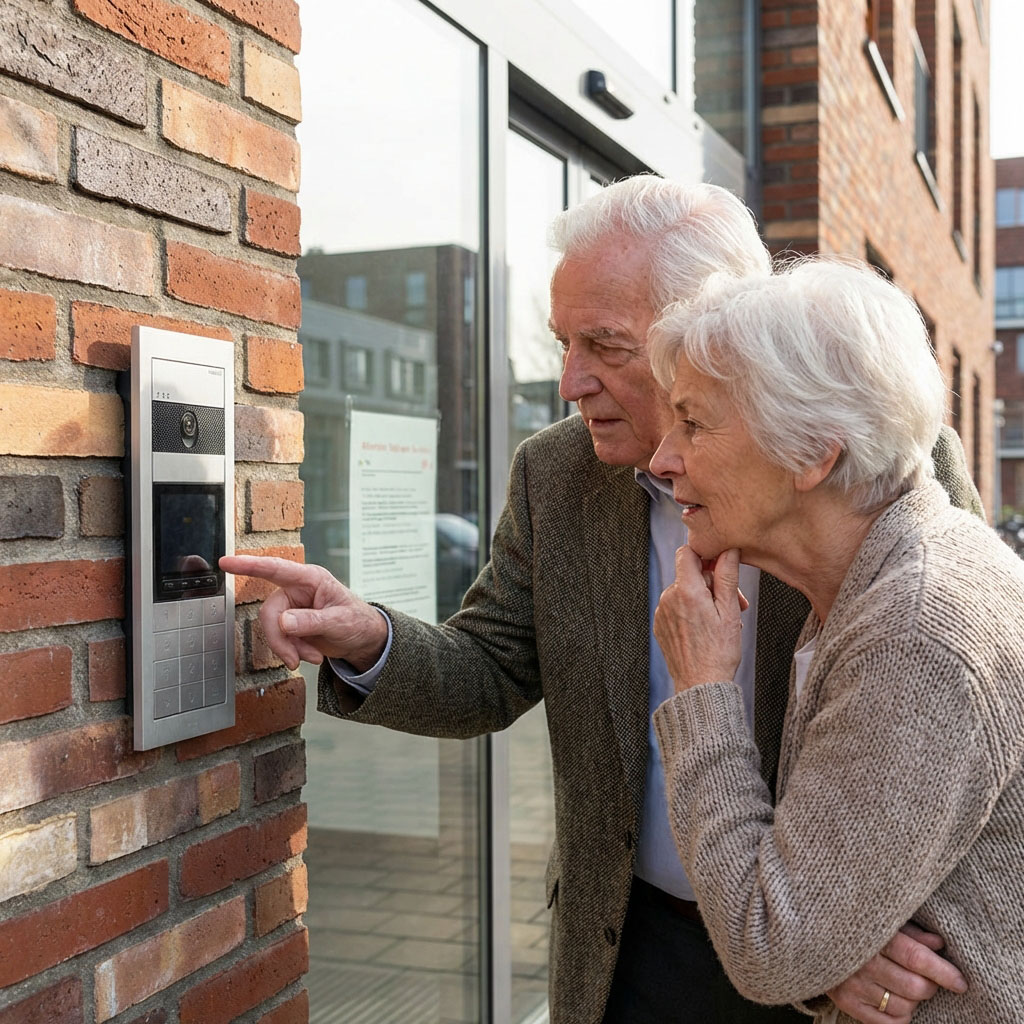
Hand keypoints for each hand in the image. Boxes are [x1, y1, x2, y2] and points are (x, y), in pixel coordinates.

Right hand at [219, 555, 388, 671]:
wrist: (362, 639)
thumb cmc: (357, 621)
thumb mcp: (339, 622)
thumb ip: (311, 621)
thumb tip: (284, 622)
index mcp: (310, 579)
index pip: (275, 569)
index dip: (249, 565)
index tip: (226, 562)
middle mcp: (297, 590)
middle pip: (270, 612)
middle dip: (280, 639)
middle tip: (294, 660)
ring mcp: (292, 607)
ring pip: (272, 629)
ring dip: (289, 648)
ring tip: (312, 657)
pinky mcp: (290, 624)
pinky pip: (279, 639)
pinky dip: (292, 652)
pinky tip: (311, 656)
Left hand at [653, 546, 742, 692]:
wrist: (700, 684)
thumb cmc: (719, 652)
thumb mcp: (730, 611)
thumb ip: (727, 576)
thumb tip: (728, 550)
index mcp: (686, 591)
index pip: (687, 552)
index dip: (705, 556)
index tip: (720, 566)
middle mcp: (668, 598)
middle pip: (690, 574)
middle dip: (712, 584)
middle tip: (735, 604)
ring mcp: (661, 612)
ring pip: (684, 592)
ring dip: (703, 599)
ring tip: (721, 621)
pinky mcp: (660, 625)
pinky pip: (676, 607)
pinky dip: (691, 612)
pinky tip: (705, 629)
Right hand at [826, 923, 967, 1023]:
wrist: (813, 935)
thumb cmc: (856, 925)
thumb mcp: (883, 920)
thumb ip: (911, 932)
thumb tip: (939, 945)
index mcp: (871, 934)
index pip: (915, 957)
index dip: (942, 972)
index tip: (961, 982)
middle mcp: (860, 962)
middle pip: (914, 987)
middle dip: (930, 986)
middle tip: (928, 978)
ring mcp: (852, 985)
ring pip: (904, 1008)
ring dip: (914, 1001)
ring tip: (907, 986)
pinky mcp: (846, 1003)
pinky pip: (888, 1023)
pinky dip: (901, 1016)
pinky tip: (896, 1000)